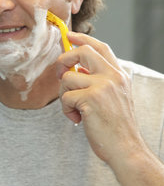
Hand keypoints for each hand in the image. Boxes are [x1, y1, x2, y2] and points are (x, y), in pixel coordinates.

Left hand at [55, 32, 144, 165]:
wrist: (126, 148)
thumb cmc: (115, 127)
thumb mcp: (113, 97)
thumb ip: (99, 81)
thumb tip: (74, 68)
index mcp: (119, 75)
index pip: (101, 48)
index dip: (82, 39)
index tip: (69, 36)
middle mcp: (113, 76)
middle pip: (82, 51)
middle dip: (64, 60)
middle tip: (60, 74)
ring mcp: (103, 86)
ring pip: (67, 78)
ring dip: (65, 96)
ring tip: (76, 110)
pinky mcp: (91, 98)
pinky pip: (65, 97)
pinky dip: (66, 110)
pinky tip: (78, 119)